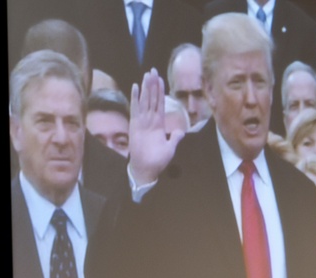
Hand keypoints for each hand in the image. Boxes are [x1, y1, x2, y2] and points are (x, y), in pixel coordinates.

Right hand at [127, 68, 184, 185]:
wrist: (146, 169)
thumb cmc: (157, 160)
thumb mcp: (170, 148)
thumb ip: (175, 137)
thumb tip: (181, 131)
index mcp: (159, 124)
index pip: (160, 103)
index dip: (160, 91)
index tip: (160, 79)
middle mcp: (151, 120)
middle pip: (152, 98)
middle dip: (153, 84)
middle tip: (152, 70)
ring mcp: (142, 121)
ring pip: (145, 100)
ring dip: (146, 87)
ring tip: (146, 74)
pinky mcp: (135, 124)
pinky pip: (135, 108)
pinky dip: (135, 97)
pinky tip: (135, 87)